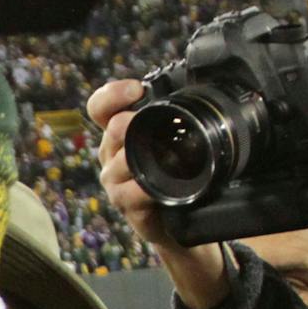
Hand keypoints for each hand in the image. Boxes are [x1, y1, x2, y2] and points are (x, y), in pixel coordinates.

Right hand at [86, 78, 229, 308]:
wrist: (187, 222)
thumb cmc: (181, 176)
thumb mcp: (177, 143)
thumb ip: (178, 118)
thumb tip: (206, 87)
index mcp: (123, 135)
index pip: (101, 108)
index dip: (112, 95)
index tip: (136, 90)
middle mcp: (114, 156)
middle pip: (109, 132)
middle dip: (122, 125)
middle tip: (135, 121)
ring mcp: (118, 184)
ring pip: (117, 165)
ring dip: (132, 158)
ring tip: (151, 157)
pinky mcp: (130, 209)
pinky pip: (130, 196)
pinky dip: (141, 191)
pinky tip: (152, 189)